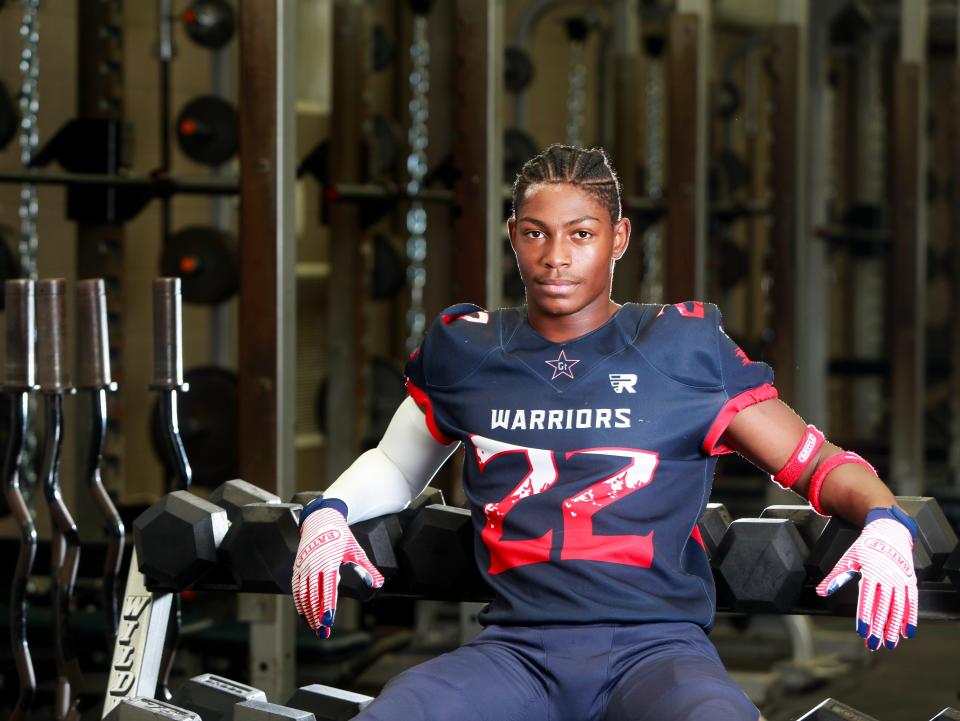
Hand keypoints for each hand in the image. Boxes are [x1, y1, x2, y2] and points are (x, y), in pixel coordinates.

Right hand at [292, 506, 383, 637]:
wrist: (322, 519)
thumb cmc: (341, 536)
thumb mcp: (356, 551)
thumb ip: (366, 568)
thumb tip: (377, 584)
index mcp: (329, 561)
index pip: (328, 588)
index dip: (327, 606)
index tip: (329, 621)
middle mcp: (313, 564)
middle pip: (314, 595)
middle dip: (318, 615)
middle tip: (324, 633)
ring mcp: (303, 566)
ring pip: (303, 594)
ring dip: (308, 612)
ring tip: (315, 628)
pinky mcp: (297, 567)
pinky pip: (296, 589)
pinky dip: (299, 603)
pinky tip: (304, 615)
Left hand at [816, 516, 917, 649]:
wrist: (889, 531)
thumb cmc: (866, 546)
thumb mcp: (849, 558)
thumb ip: (836, 577)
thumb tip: (820, 591)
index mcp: (870, 572)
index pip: (867, 599)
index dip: (865, 616)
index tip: (862, 632)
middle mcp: (887, 577)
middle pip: (883, 607)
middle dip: (878, 628)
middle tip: (873, 644)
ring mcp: (901, 580)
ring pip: (898, 608)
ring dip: (894, 627)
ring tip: (889, 643)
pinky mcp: (910, 581)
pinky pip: (912, 602)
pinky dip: (910, 618)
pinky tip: (907, 632)